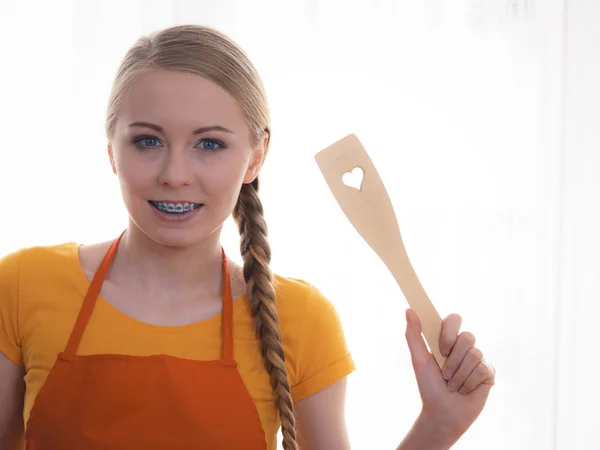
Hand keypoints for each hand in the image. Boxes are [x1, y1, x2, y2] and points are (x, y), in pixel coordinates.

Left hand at [404, 309, 494, 442]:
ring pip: (475, 355)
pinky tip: (465, 390)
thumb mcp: (418, 360)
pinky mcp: (488, 373)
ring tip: (452, 385)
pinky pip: (482, 369)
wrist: (443, 413)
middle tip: (444, 373)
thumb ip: (414, 335)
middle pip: (468, 337)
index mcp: (447, 339)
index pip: (454, 319)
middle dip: (453, 360)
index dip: (449, 332)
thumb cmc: (429, 386)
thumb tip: (409, 310)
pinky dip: (469, 383)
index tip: (441, 349)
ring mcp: (478, 359)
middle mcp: (464, 346)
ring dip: (458, 375)